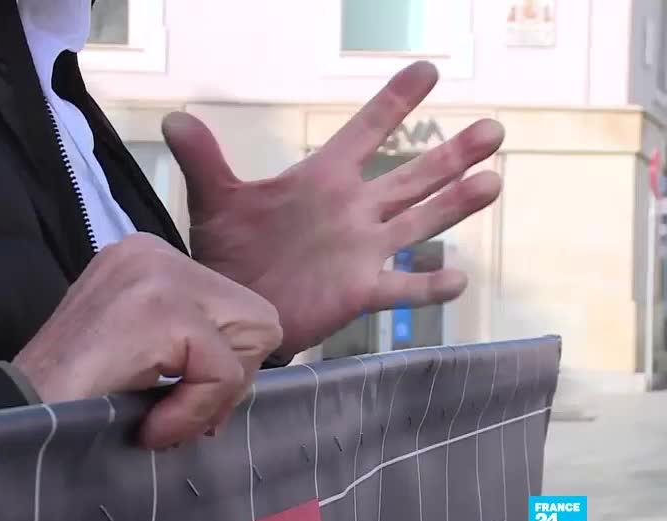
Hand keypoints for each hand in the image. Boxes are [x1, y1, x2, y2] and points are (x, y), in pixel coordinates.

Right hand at [12, 233, 281, 448]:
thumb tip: (244, 369)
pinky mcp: (162, 308)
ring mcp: (157, 274)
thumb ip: (188, 343)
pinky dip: (195, 411)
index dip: (222, 364)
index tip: (177, 397)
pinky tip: (150, 425)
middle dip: (227, 377)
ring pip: (253, 339)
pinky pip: (223, 372)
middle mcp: (152, 250)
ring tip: (157, 415)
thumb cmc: (72, 396)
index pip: (238, 306)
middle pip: (256, 317)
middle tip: (173, 409)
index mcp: (147, 256)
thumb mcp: (139, 351)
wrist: (14, 416)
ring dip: (213, 396)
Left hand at [163, 61, 504, 356]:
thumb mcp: (215, 200)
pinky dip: (427, 285)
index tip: (427, 71)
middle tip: (493, 129)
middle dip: (450, 153)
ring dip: (454, 204)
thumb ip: (204, 159)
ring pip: (417, 221)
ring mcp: (361, 250)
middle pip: (411, 176)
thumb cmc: (227, 250)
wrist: (231, 303)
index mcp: (322, 180)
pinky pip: (400, 287)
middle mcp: (352, 210)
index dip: (395, 103)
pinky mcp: (359, 290)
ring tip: (492, 181)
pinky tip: (458, 278)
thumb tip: (174, 118)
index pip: (365, 132)